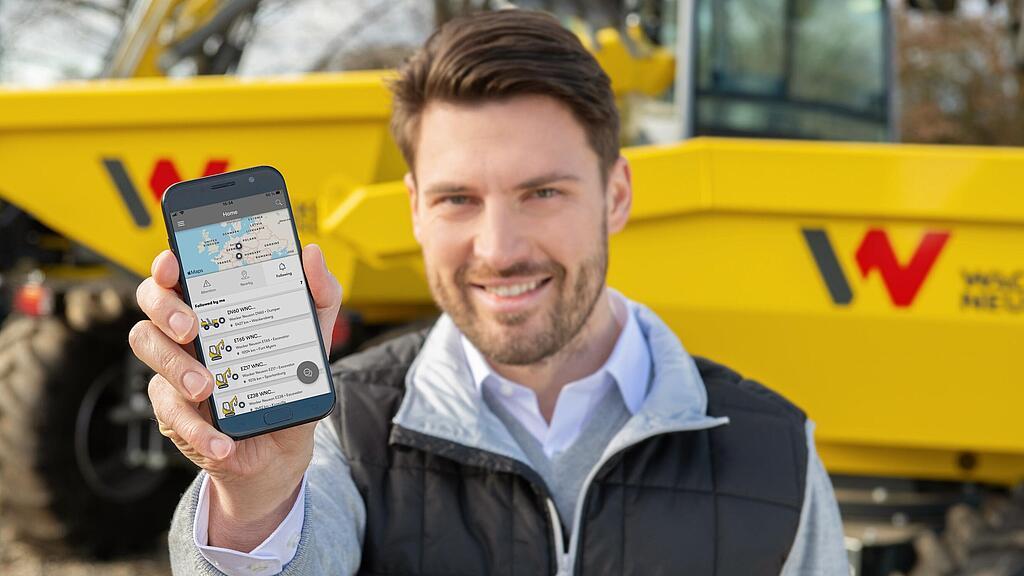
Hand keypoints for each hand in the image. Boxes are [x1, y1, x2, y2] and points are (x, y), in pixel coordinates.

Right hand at [129, 244, 341, 550]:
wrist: (284, 445)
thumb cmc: (289, 379)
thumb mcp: (314, 337)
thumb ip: (319, 295)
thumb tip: (313, 254)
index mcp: (215, 308)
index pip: (178, 275)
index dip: (167, 265)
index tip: (174, 264)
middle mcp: (188, 334)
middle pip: (151, 306)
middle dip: (165, 311)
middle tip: (192, 328)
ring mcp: (175, 372)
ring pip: (150, 352)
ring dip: (175, 367)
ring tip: (207, 388)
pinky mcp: (174, 412)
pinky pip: (171, 414)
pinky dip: (198, 429)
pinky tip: (222, 440)